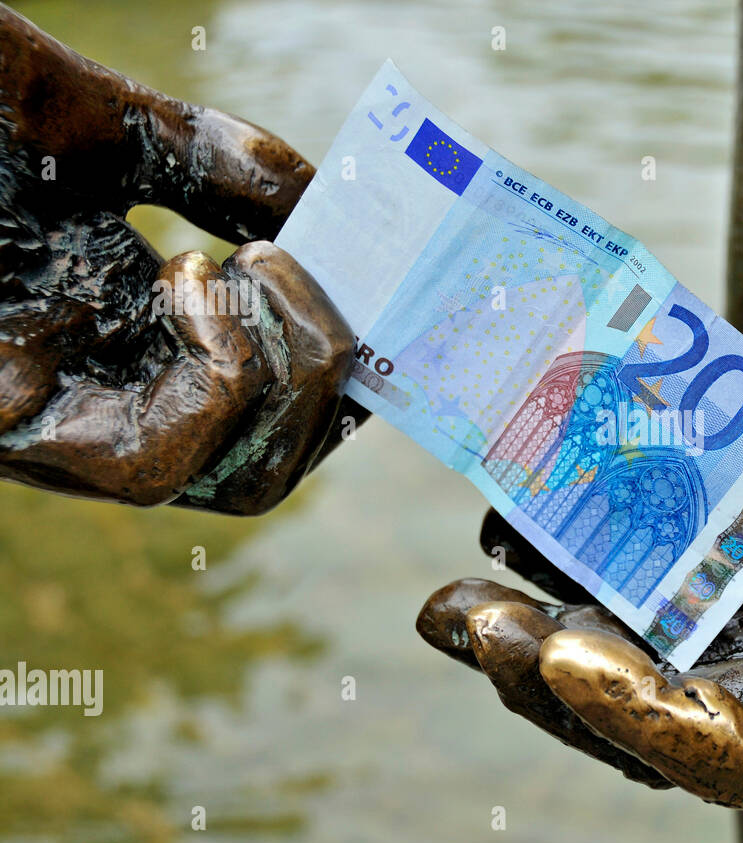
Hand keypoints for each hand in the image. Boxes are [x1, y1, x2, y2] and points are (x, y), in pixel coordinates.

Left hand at [0, 5, 362, 513]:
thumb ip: (215, 167)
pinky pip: (158, 468)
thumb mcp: (101, 120)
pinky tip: (187, 280)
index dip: (337, 376)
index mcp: (120, 332)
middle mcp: (99, 391)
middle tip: (304, 280)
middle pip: (265, 468)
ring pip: (232, 482)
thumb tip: (324, 211)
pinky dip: (220, 380)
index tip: (367, 294)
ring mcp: (56, 418)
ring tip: (248, 267)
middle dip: (328, 384)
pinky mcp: (10, 428)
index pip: (264, 413)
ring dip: (287, 377)